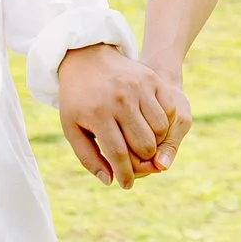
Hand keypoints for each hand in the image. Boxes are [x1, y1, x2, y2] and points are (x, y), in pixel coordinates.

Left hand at [56, 45, 188, 189]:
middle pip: (143, 145)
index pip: (118, 154)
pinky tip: (150, 128)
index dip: (125, 174)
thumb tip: (110, 181)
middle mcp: (119, 99)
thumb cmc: (77, 99)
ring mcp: (137, 87)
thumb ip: (89, 158)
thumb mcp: (72, 128)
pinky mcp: (151, 79)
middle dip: (142, 162)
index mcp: (97, 114)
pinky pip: (167, 112)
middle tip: (135, 164)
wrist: (86, 56)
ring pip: (160, 130)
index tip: (126, 185)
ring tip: (141, 145)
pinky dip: (163, 126)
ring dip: (154, 144)